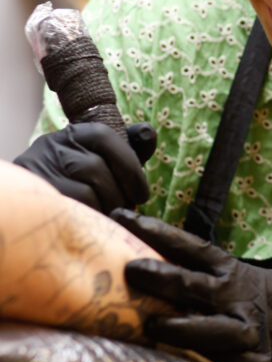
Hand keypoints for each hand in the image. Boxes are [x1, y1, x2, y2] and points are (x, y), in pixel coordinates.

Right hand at [14, 122, 155, 212]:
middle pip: (96, 167)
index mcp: (72, 134)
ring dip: (105, 210)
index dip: (129, 165)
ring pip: (85, 191)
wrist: (33, 211)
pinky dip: (89, 222)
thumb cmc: (77, 186)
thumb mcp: (101, 164)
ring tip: (109, 221)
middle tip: (124, 213)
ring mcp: (36, 171)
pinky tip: (93, 229)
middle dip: (118, 195)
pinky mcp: (33, 199)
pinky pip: (71, 212)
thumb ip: (125, 153)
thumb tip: (148, 132)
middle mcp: (50, 146)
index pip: (104, 136)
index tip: (142, 194)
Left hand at [117, 210, 271, 361]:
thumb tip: (147, 267)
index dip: (158, 232)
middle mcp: (234, 298)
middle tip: (130, 269)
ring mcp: (245, 332)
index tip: (123, 218)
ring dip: (179, 327)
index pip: (189, 247)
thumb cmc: (260, 304)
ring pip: (208, 329)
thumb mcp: (235, 281)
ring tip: (151, 325)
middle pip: (192, 284)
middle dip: (161, 276)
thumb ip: (199, 278)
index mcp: (228, 271)